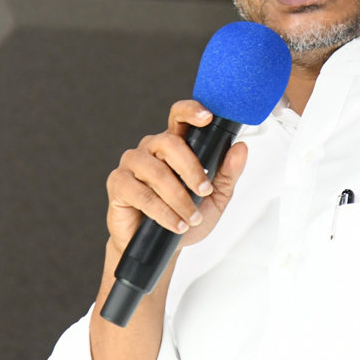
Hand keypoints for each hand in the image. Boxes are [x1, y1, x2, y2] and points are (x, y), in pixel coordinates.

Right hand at [105, 100, 247, 252]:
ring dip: (178, 198)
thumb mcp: (215, 197)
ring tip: (191, 217)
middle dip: (192, 170)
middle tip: (204, 191)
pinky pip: (140, 193)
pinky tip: (175, 224)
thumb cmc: (187, 217)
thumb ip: (228, 173)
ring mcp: (132, 163)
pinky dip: (162, 211)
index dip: (191, 111)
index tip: (207, 117)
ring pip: (157, 171)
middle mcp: (151, 148)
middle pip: (170, 143)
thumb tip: (241, 149)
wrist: (164, 248)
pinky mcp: (118, 183)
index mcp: (174, 144)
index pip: (179, 117)